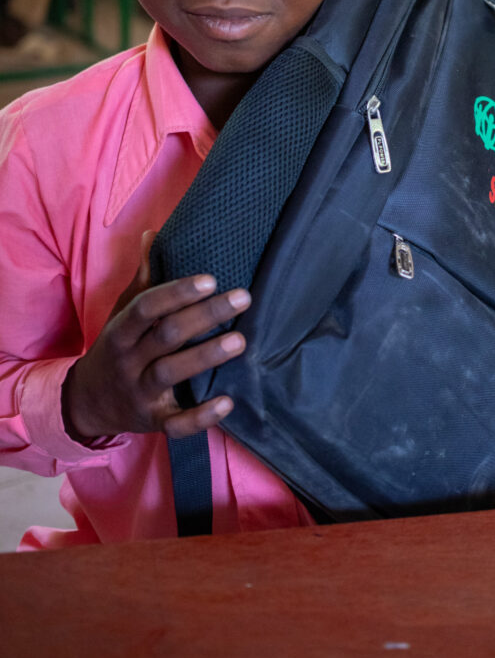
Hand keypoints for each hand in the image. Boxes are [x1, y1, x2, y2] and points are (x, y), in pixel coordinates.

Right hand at [62, 261, 249, 442]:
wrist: (88, 403)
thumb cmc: (118, 348)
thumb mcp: (122, 315)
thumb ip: (143, 279)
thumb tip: (153, 234)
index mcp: (120, 332)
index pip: (145, 307)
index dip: (176, 292)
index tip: (210, 278)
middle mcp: (128, 361)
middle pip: (165, 335)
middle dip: (204, 316)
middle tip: (243, 298)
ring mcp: (140, 393)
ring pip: (171, 373)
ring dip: (206, 357)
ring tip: (241, 341)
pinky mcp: (154, 421)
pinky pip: (176, 423)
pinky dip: (201, 416)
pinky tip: (228, 401)